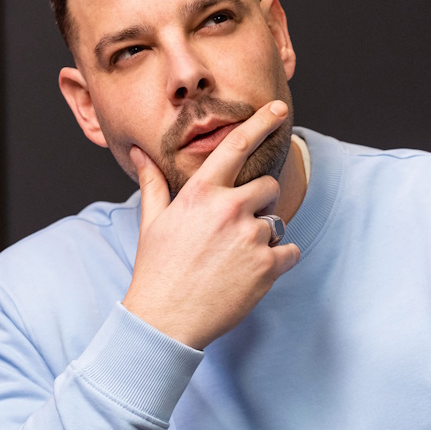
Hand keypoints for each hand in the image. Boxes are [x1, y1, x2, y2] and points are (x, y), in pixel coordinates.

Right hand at [121, 100, 302, 349]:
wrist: (165, 321)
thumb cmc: (157, 270)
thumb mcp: (152, 222)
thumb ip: (154, 183)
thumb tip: (139, 153)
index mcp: (201, 193)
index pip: (236, 144)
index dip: (261, 122)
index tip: (279, 109)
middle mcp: (229, 208)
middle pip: (268, 186)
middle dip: (261, 203)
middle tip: (238, 228)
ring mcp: (250, 237)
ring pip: (277, 223)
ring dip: (264, 237)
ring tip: (234, 259)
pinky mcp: (267, 266)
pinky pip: (291, 251)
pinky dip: (279, 261)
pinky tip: (251, 274)